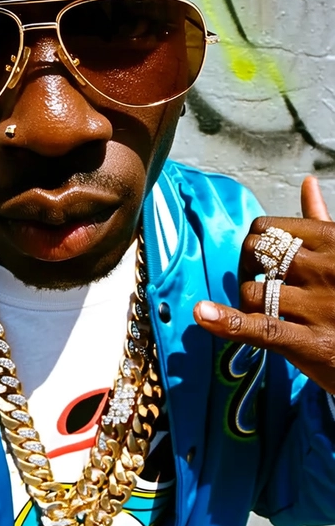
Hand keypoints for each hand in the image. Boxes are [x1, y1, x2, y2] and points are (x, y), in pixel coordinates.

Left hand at [194, 177, 334, 393]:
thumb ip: (321, 219)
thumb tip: (307, 183)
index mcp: (332, 241)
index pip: (266, 229)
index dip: (254, 243)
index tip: (261, 260)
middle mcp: (324, 269)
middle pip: (254, 255)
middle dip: (246, 268)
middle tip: (257, 284)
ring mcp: (317, 307)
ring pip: (252, 293)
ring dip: (248, 304)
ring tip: (266, 312)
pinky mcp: (309, 343)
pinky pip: (259, 327)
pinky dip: (226, 322)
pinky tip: (204, 314)